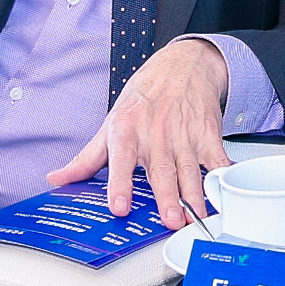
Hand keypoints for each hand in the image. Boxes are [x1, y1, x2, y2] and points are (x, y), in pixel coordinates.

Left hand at [48, 38, 231, 225]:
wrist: (183, 65)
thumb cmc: (144, 96)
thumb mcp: (111, 122)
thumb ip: (86, 157)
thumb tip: (57, 178)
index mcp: (127, 131)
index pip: (121, 161)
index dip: (119, 185)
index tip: (119, 206)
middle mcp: (156, 134)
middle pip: (162, 171)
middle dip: (168, 197)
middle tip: (170, 220)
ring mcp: (184, 135)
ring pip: (190, 170)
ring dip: (195, 195)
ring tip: (196, 215)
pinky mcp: (207, 133)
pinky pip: (217, 158)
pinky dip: (223, 174)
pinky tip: (227, 188)